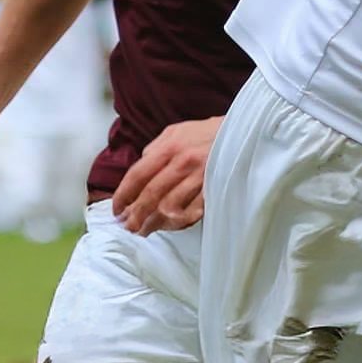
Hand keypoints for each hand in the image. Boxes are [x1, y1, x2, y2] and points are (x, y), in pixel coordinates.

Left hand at [111, 116, 220, 234]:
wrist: (244, 133)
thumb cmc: (208, 133)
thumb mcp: (177, 131)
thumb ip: (156, 148)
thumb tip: (141, 165)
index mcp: (170, 146)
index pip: (138, 174)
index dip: (124, 194)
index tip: (117, 209)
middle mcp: (183, 162)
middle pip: (151, 194)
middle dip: (136, 214)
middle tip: (127, 226)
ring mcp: (201, 177)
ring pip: (170, 206)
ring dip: (154, 222)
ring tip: (144, 230)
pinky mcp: (215, 190)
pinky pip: (192, 211)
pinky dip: (178, 222)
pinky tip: (169, 226)